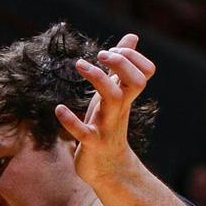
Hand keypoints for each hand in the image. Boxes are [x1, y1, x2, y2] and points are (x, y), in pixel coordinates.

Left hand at [56, 34, 156, 188]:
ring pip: (113, 98)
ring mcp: (107, 126)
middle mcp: (120, 109)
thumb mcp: (115, 93)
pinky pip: (84, 132)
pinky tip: (59, 108)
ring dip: (97, 78)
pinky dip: (71, 121)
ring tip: (79, 64)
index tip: (112, 51)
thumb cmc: (109, 123)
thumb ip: (120, 66)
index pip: (145, 72)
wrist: (108, 168)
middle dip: (121, 63)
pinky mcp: (92, 144)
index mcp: (126, 97)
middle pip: (135, 82)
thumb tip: (132, 37)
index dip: (133, 58)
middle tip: (102, 54)